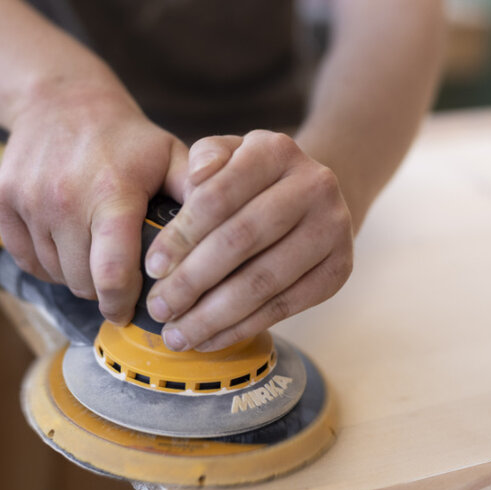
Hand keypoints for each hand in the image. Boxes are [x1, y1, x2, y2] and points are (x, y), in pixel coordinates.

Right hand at [0, 85, 188, 322]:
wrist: (60, 99)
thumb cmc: (126, 138)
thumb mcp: (171, 155)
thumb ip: (200, 194)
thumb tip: (229, 234)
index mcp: (112, 192)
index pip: (111, 272)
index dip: (122, 303)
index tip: (130, 311)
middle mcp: (64, 198)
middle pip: (83, 282)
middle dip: (104, 289)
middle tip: (120, 275)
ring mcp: (29, 201)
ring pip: (55, 274)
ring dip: (76, 275)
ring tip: (95, 251)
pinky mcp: (2, 203)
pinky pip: (27, 260)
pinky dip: (48, 263)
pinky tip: (67, 242)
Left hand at [143, 130, 353, 351]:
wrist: (312, 199)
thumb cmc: (251, 180)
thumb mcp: (228, 154)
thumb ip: (205, 159)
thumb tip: (193, 182)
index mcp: (277, 150)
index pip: (218, 196)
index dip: (181, 235)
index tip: (151, 268)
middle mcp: (314, 185)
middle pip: (241, 241)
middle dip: (192, 281)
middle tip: (158, 308)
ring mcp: (333, 229)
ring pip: (262, 282)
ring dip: (213, 315)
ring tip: (177, 334)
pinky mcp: (338, 270)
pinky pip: (283, 306)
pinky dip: (241, 328)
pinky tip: (209, 339)